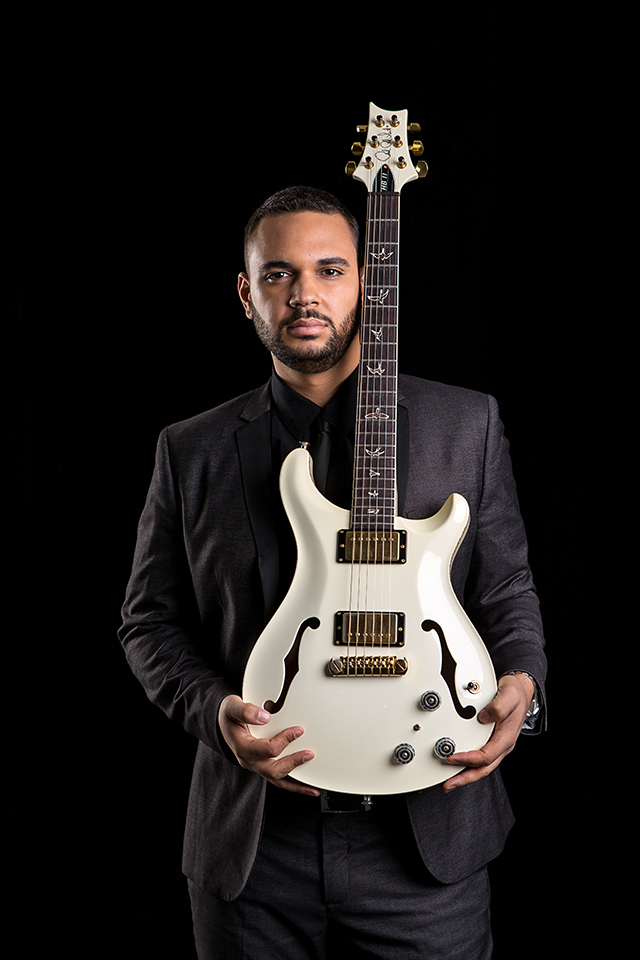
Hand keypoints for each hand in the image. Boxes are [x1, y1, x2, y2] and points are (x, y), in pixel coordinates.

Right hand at [218, 695, 320, 795]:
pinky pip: (278, 779)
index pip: (267, 749)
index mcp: (243, 747)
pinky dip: (293, 785)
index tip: (298, 730)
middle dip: (293, 763)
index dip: (284, 740)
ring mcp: (257, 766)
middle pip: (273, 770)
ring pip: (277, 780)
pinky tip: (307, 788)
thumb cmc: (230, 716)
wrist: (223, 724)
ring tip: (313, 789)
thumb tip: (265, 717)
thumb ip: (246, 711)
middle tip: (309, 755)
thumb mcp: (232, 707)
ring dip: (296, 785)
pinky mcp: (263, 767)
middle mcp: (250, 761)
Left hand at [442, 673, 534, 792]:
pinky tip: (457, 767)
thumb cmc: (515, 694)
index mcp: (506, 737)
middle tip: (448, 784)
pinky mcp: (490, 741)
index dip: (469, 759)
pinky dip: (467, 765)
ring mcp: (496, 745)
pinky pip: (478, 758)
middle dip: (465, 778)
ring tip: (449, 782)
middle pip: (483, 768)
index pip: (486, 755)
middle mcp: (501, 745)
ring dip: (464, 775)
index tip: (452, 758)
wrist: (520, 691)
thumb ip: (498, 706)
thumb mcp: (510, 695)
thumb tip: (484, 716)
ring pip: (481, 766)